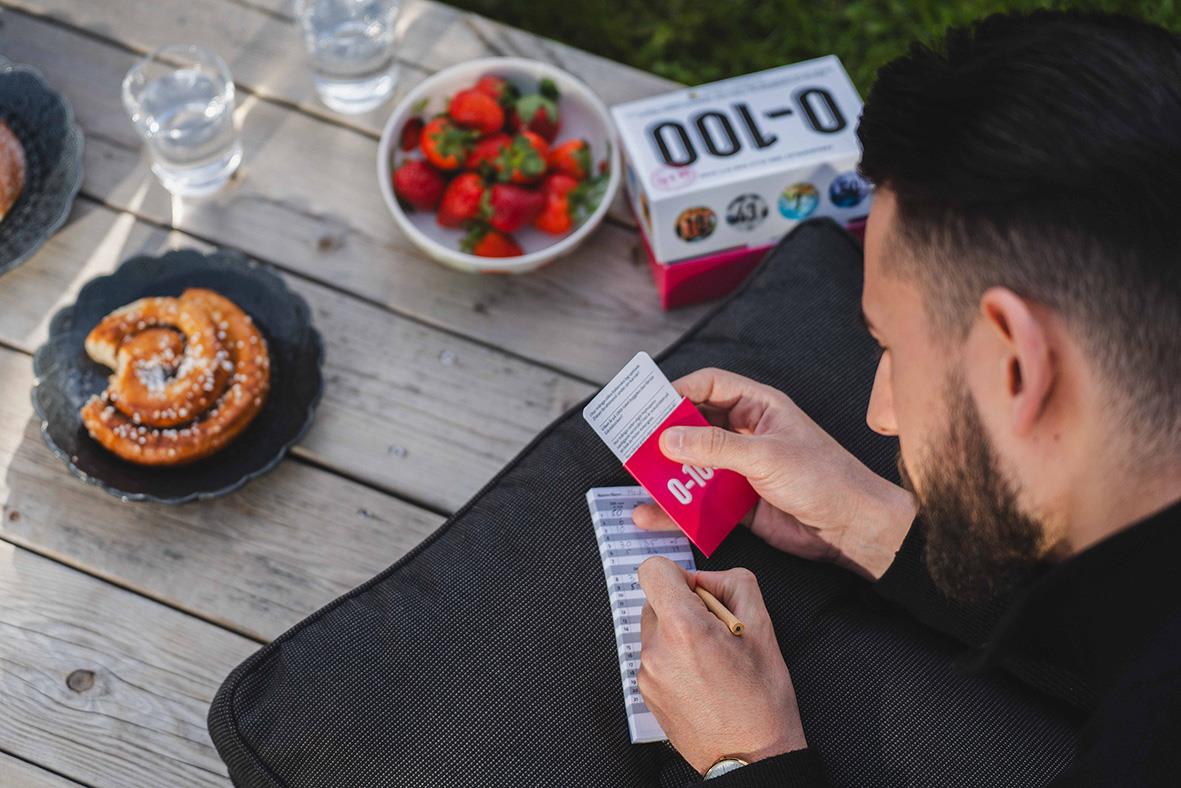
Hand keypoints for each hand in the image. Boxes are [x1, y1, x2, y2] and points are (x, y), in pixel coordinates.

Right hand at [632, 368, 915, 579]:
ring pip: (692, 465)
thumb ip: (715, 447)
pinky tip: (652, 515)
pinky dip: (676, 508)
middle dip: (663, 435)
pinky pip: (698, 501)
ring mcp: (740, 468)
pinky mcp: (738, 502)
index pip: (710, 385)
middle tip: (631, 443)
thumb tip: (668, 438)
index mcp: (759, 406)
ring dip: (665, 474)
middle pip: (694, 425)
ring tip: (636, 480)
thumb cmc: (824, 478)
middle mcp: (746, 433)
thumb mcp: (766, 456)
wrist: (853, 528)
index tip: (648, 405)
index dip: (678, 391)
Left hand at [637, 556, 806, 773]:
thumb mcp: (763, 627)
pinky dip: (674, 658)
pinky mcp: (646, 692)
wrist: (751, 758)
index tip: (699, 593)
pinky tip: (702, 679)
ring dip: (679, 634)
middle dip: (683, 606)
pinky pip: (655, 657)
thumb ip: (733, 584)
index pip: (653, 569)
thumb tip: (707, 579)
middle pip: (656, 600)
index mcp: (683, 627)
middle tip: (717, 633)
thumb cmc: (761, 700)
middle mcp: (656, 649)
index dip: (679, 574)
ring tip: (713, 661)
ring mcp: (648, 673)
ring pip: (656, 629)